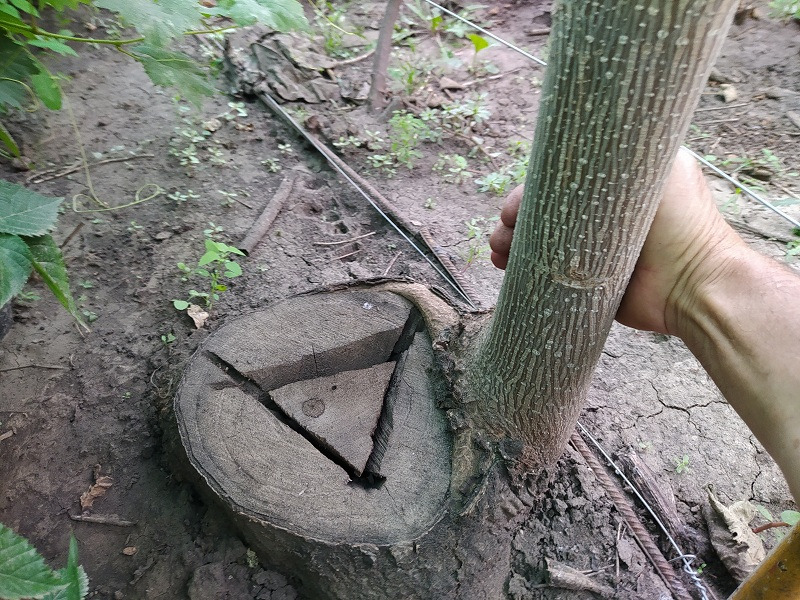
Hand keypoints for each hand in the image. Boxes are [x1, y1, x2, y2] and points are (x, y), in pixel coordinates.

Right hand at [489, 148, 745, 334]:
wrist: (692, 284)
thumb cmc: (685, 222)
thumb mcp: (665, 167)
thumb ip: (633, 145)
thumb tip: (598, 124)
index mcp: (609, 186)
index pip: (557, 181)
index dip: (530, 192)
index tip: (514, 208)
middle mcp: (594, 215)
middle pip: (539, 210)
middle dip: (513, 220)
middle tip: (503, 232)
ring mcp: (586, 249)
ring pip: (534, 240)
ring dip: (509, 242)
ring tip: (499, 251)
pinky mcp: (582, 281)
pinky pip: (540, 271)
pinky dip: (517, 267)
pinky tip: (502, 264)